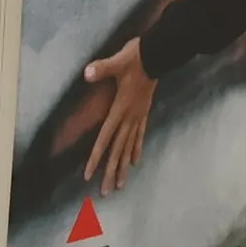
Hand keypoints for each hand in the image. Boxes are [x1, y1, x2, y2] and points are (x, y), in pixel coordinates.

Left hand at [83, 38, 157, 194]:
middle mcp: (129, 118)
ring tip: (120, 185)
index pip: (106, 138)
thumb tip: (88, 72)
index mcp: (120, 109)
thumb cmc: (135, 58)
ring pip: (129, 147)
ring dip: (123, 166)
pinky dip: (136, 149)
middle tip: (106, 192)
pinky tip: (135, 161)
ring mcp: (138, 116)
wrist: (157, 54)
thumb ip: (102, 68)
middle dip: (111, 171)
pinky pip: (140, 135)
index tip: (89, 176)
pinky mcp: (144, 112)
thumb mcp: (117, 62)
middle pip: (118, 150)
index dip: (96, 157)